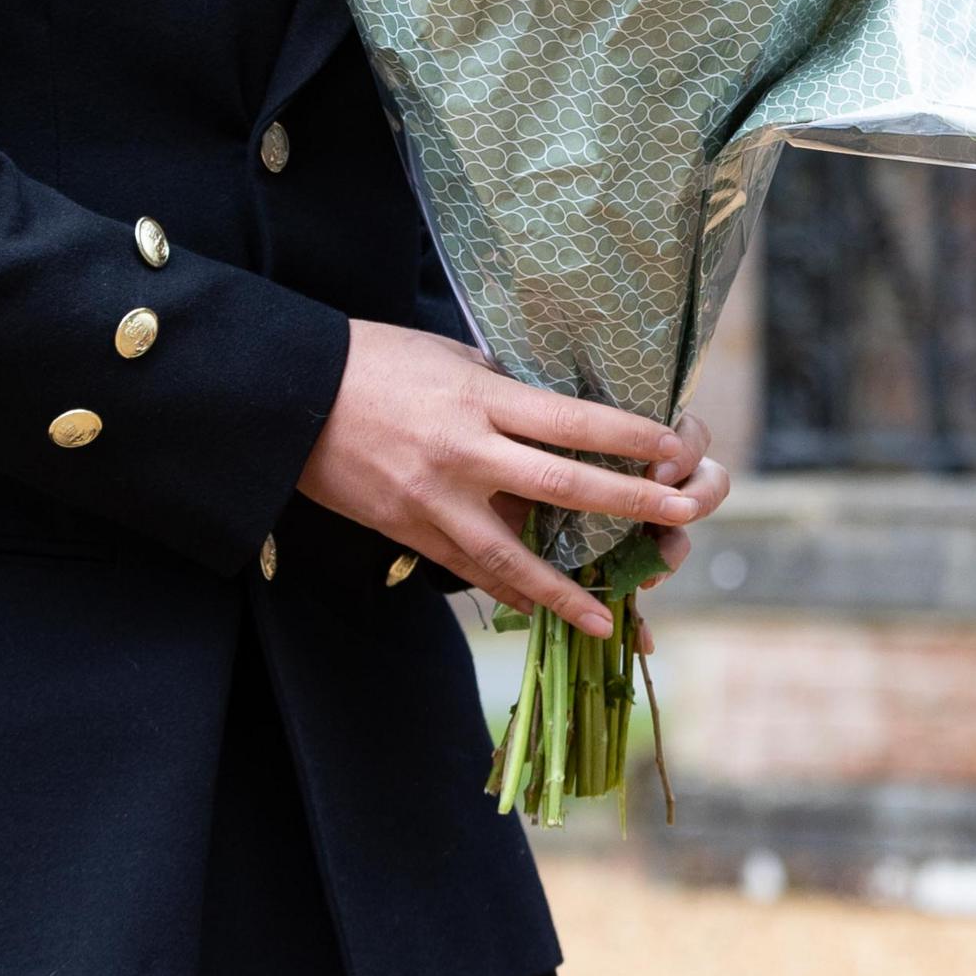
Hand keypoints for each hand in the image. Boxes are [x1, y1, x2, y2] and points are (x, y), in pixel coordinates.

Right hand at [298, 320, 732, 637]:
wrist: (292, 395)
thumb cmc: (376, 361)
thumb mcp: (451, 358)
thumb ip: (505, 392)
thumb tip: (557, 419)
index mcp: (479, 398)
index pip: (571, 420)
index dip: (629, 435)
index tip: (674, 443)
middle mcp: (465, 453)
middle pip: (562, 485)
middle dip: (629, 503)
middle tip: (683, 512)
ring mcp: (437, 501)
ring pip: (515, 554)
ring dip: (568, 588)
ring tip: (612, 617)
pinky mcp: (412, 532)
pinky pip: (472, 570)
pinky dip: (512, 593)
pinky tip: (545, 612)